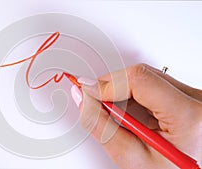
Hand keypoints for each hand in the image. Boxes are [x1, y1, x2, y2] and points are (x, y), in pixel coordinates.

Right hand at [71, 64, 201, 168]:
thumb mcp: (133, 158)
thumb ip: (102, 127)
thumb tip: (84, 99)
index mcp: (189, 116)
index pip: (141, 80)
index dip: (108, 83)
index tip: (88, 91)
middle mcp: (197, 100)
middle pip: (142, 76)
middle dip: (112, 88)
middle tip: (96, 103)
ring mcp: (194, 97)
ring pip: (146, 78)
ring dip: (122, 93)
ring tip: (119, 117)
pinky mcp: (188, 97)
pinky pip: (154, 85)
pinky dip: (134, 96)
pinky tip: (132, 115)